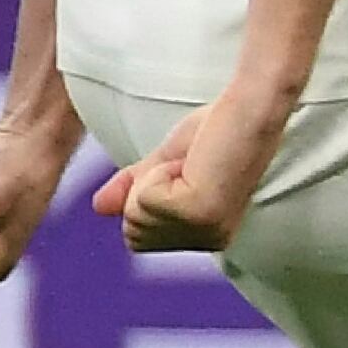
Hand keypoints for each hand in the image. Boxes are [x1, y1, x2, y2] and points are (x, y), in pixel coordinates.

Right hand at [91, 80, 296, 255]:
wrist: (248, 106)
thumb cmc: (218, 130)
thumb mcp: (164, 165)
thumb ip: (132, 190)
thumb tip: (99, 208)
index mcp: (208, 238)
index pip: (136, 237)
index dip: (145, 194)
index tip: (183, 170)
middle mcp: (211, 241)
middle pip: (132, 230)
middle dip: (147, 187)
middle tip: (187, 165)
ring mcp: (207, 231)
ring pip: (134, 214)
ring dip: (155, 177)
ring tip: (192, 163)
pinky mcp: (200, 213)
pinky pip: (142, 199)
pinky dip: (157, 172)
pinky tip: (192, 163)